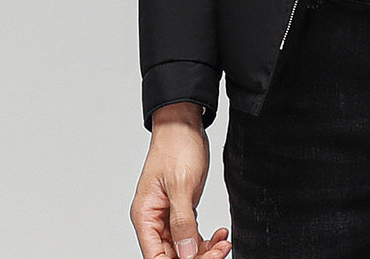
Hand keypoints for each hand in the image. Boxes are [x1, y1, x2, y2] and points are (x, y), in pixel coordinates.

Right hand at [130, 103, 231, 258]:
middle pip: (172, 254)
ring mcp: (167, 214)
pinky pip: (191, 234)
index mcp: (146, 215)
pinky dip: (205, 238)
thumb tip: (186, 253)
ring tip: (224, 241)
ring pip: (183, 247)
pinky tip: (220, 234)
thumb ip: (182, 221)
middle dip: (197, 256)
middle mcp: (153, 219)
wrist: (183, 123)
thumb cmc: (176, 146)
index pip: (156, 256)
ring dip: (204, 249)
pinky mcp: (181, 209)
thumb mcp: (181, 185)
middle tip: (220, 250)